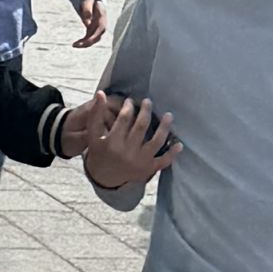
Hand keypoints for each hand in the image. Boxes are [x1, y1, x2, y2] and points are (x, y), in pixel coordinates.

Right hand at [63, 90, 177, 191]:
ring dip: (164, 127)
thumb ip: (96, 114)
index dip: (128, 107)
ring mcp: (140, 162)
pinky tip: (179, 143)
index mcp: (113, 143)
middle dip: (146, 111)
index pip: (124, 119)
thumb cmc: (99, 152)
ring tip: (168, 115)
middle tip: (148, 101)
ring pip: (157, 142)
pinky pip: (164, 161)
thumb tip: (100, 93)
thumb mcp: (93, 135)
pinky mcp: (148, 170)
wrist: (104, 178)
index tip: (130, 100)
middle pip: (141, 127)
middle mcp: (128, 153)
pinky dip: (172, 153)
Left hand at [71, 0, 110, 47]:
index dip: (95, 36)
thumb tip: (87, 22)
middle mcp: (101, 25)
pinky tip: (75, 44)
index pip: (101, 29)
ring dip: (85, 44)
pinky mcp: (92, 30)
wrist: (92, 0)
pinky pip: (88, 38)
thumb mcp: (87, 2)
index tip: (87, 40)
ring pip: (93, 39)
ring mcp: (97, 28)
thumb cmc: (90, 0)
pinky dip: (83, 42)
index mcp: (102, 17)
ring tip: (74, 45)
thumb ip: (87, 10)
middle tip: (77, 45)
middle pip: (97, 37)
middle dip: (88, 42)